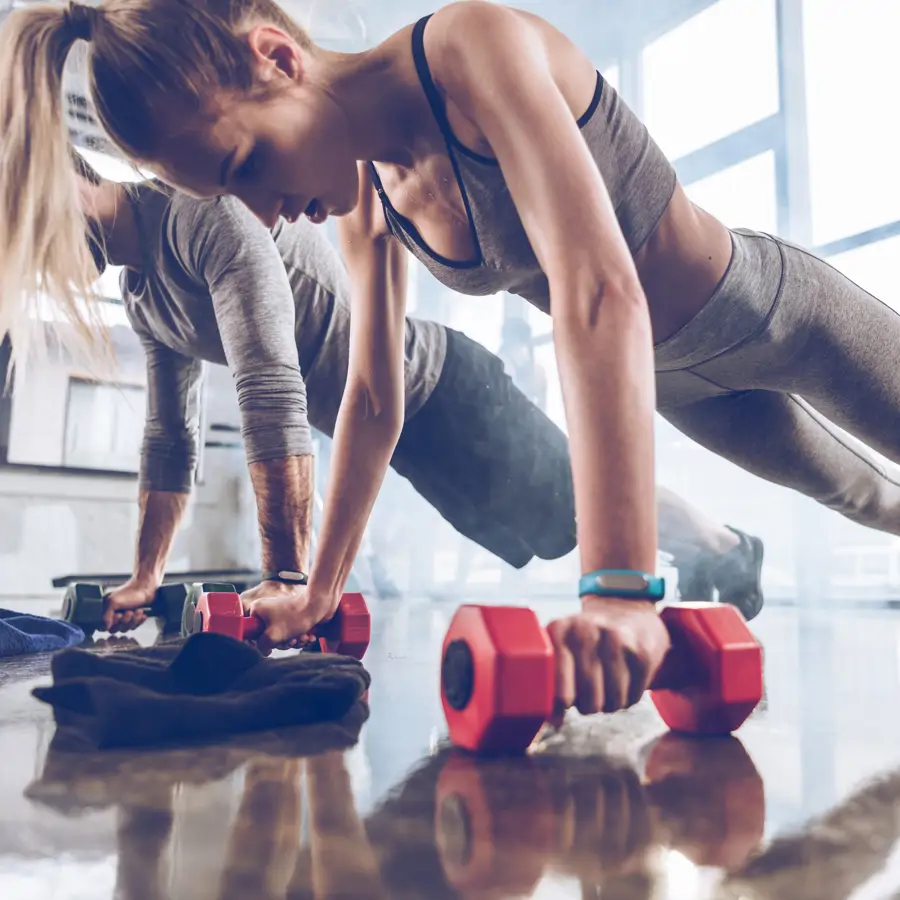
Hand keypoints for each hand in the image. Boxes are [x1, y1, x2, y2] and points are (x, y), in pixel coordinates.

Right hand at [102, 578, 157, 631]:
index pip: (103, 625)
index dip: (112, 623)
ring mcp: (125, 616)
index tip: (118, 615)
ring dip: (133, 620)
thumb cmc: (131, 591)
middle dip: (124, 620)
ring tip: (137, 611)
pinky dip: (139, 620)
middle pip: (116, 628)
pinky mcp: (135, 617)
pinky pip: (135, 626)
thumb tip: (105, 626)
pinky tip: (142, 614)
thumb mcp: (113, 601)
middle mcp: (115, 613)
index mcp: (107, 609)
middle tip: (129, 612)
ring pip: (126, 627)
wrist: (147, 587)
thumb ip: (106, 615)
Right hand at [241, 581, 338, 654]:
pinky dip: (300, 637)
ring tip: (303, 636)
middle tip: (292, 639)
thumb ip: (261, 645)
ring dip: (295, 641)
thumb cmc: (295, 617)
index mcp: (258, 610)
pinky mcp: (293, 618)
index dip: (263, 641)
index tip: (274, 641)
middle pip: (269, 637)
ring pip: (283, 637)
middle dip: (284, 642)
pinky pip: (292, 633)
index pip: (252, 632)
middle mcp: (268, 611)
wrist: (319, 605)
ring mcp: (281, 614)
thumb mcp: (273, 635)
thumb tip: (262, 650)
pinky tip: (308, 636)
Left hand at [546, 597, 669, 725]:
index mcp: (560, 631)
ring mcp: (616, 640)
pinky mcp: (641, 652)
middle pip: (588, 701)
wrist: (626, 609)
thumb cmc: (586, 638)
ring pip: (612, 702)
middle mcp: (586, 632)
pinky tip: (623, 680)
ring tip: (606, 685)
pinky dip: (627, 698)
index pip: (558, 686)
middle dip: (589, 705)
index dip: (561, 704)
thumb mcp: (562, 647)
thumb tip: (554, 721)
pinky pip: (632, 698)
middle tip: (589, 693)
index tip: (565, 704)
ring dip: (610, 703)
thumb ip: (551, 682)